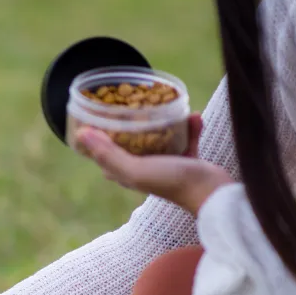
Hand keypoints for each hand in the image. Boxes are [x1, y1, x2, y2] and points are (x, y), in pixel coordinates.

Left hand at [74, 113, 232, 213]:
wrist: (213, 193)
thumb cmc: (172, 182)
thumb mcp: (135, 169)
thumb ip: (109, 154)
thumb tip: (82, 135)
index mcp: (126, 173)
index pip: (103, 154)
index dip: (96, 137)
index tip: (94, 114)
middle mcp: (143, 169)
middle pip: (130, 142)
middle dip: (128, 124)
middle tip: (129, 101)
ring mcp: (166, 165)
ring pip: (159, 138)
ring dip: (163, 122)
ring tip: (165, 104)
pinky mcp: (188, 161)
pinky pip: (186, 139)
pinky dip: (189, 128)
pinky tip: (193, 115)